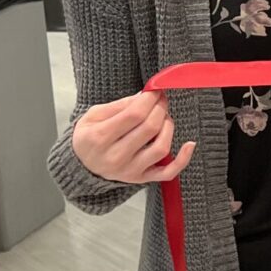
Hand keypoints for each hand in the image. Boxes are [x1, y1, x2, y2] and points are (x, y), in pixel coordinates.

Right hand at [72, 90, 194, 184]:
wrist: (81, 165)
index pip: (134, 114)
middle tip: (161, 100)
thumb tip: (145, 96)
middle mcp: (115, 157)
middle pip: (150, 128)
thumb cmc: (89, 137)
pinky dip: (183, 160)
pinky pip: (168, 173)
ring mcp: (129, 171)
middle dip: (160, 108)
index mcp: (99, 138)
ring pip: (161, 147)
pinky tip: (189, 144)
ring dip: (168, 126)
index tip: (155, 91)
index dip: (150, 99)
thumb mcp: (94, 116)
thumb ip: (120, 105)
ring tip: (163, 117)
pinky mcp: (141, 179)